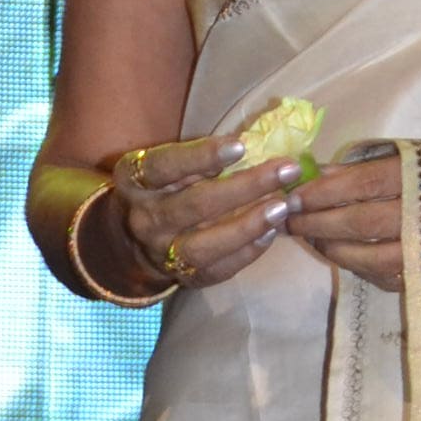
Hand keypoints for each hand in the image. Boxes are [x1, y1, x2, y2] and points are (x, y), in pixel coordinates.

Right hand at [96, 136, 304, 296]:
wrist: (133, 240)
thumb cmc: (161, 188)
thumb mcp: (165, 165)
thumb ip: (197, 158)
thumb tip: (254, 143)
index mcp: (135, 181)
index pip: (166, 166)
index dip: (202, 156)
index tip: (241, 146)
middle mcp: (145, 219)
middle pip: (195, 205)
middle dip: (246, 187)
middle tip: (287, 170)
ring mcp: (162, 253)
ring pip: (205, 245)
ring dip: (248, 225)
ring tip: (282, 206)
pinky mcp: (183, 277)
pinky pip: (218, 269)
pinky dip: (248, 251)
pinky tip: (272, 232)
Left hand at [284, 151, 406, 294]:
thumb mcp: (416, 159)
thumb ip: (369, 165)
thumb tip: (319, 172)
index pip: (366, 182)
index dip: (326, 190)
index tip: (294, 194)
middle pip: (361, 221)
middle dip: (318, 221)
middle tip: (289, 218)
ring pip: (369, 256)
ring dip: (331, 248)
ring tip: (308, 237)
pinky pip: (383, 277)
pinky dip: (354, 266)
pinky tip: (337, 254)